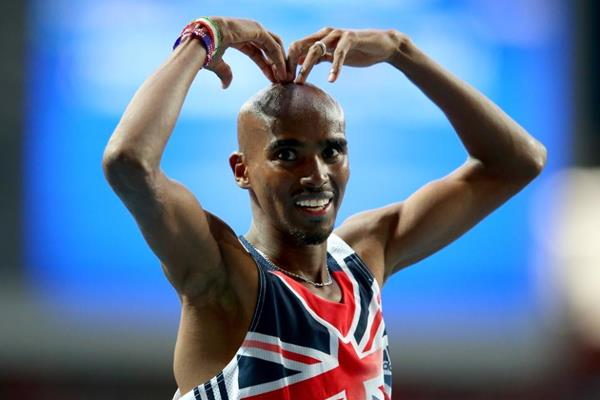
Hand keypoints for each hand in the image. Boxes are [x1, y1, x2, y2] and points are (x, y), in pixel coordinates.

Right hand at [204, 17, 286, 87]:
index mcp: (239, 37)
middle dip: (276, 64)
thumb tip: (225, 86)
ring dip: (281, 63)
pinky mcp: (258, 30)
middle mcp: (248, 31)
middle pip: (269, 48)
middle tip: (282, 80)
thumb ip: (225, 73)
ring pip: (274, 47)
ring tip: (285, 78)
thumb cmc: (205, 50)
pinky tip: (281, 73)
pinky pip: (273, 47)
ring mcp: (254, 28)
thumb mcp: (217, 64)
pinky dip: (279, 60)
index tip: (273, 79)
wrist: (202, 40)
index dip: (267, 66)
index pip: (258, 52)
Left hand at [287, 27, 403, 83]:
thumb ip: (318, 57)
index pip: (296, 46)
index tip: (283, 79)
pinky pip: (338, 54)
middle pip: (301, 46)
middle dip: (291, 65)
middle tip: (286, 82)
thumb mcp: (333, 55)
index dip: (288, 62)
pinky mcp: (350, 39)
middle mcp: (326, 33)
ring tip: (300, 82)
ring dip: (306, 67)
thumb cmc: (357, 51)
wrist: (381, 46)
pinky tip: (331, 79)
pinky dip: (334, 67)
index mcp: (319, 37)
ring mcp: (337, 35)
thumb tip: (299, 63)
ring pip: (316, 49)